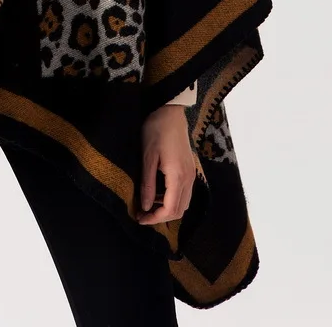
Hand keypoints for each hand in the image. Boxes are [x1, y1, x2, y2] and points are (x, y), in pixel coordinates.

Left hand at [136, 103, 195, 224]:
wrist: (170, 112)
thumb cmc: (156, 131)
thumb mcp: (147, 158)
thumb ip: (148, 184)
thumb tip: (146, 207)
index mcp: (178, 177)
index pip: (170, 210)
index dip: (155, 219)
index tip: (140, 219)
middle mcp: (189, 178)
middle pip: (180, 210)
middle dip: (161, 217)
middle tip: (143, 215)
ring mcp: (191, 173)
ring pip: (184, 203)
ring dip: (167, 208)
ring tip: (148, 204)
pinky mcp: (190, 168)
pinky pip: (184, 192)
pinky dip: (173, 198)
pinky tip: (158, 192)